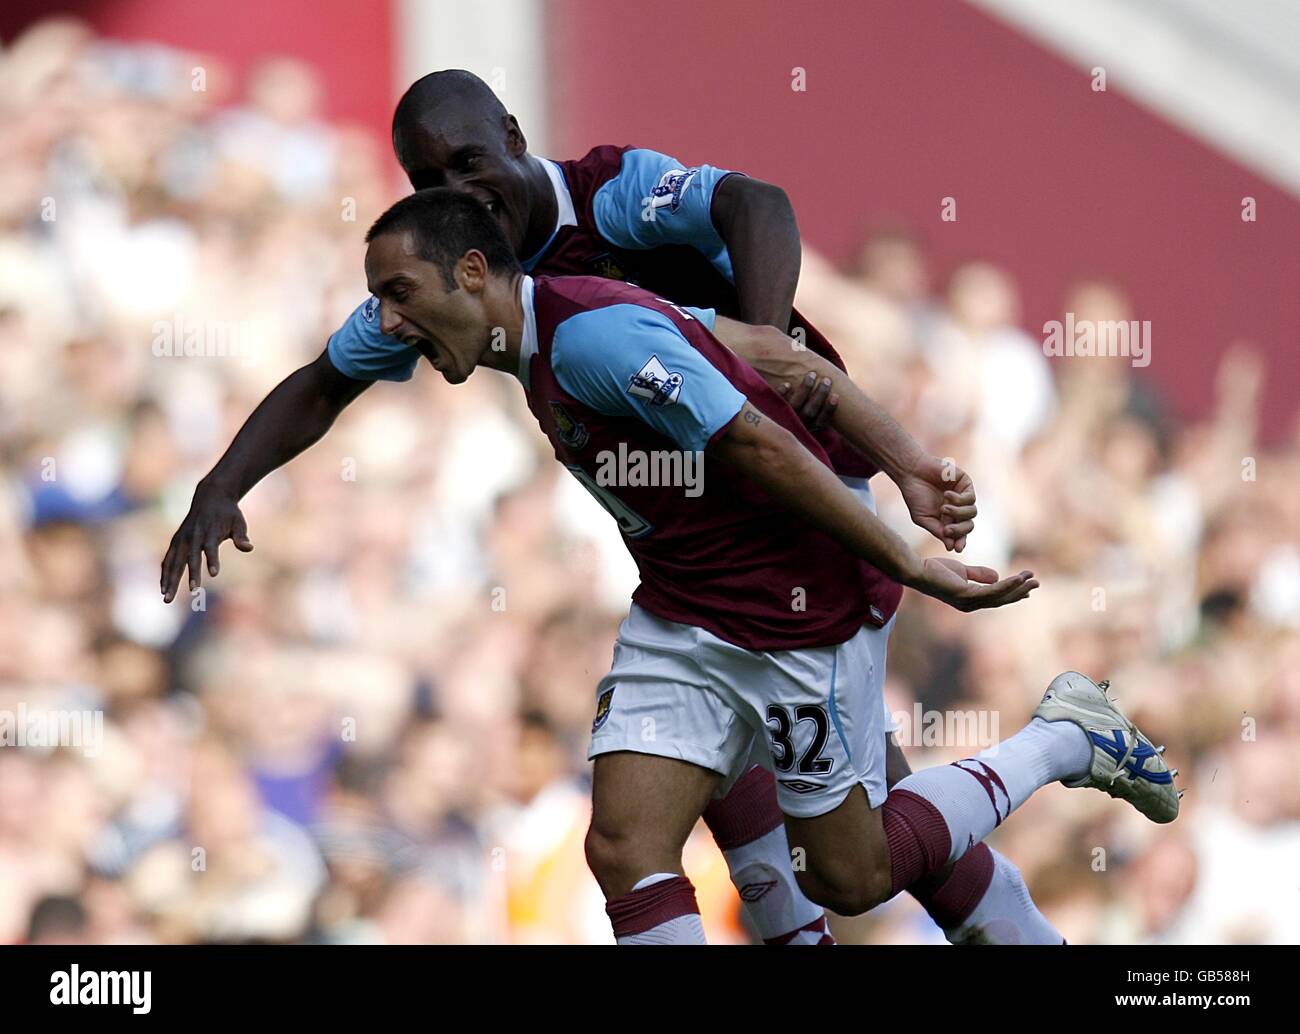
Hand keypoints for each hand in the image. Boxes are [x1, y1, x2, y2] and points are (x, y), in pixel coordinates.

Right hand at [160, 483, 252, 602]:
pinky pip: (169, 559)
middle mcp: (193, 536)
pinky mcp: (176, 541)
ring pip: (174, 562)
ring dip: (170, 579)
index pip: (211, 548)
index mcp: (209, 532)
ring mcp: (182, 538)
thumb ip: (241, 536)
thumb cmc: (228, 514)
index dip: (212, 560)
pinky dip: (165, 572)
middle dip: (190, 575)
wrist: (210, 497)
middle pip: (189, 558)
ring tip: (167, 598)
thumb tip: (249, 547)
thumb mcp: (238, 522)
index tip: (214, 574)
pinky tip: (163, 587)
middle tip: (192, 591)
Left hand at [779, 370, 837, 431]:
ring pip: (796, 406)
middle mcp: (797, 424)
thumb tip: (843, 389)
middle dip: (819, 395)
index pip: (821, 421)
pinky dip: (782, 394)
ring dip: (805, 390)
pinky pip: (777, 402)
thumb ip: (824, 402)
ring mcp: (785, 418)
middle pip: (810, 412)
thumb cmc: (804, 409)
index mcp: (810, 427)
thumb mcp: (815, 412)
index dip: (829, 410)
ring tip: (812, 374)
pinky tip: (787, 384)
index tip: (837, 396)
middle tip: (826, 379)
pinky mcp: (773, 409)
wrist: (773, 421)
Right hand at [897, 456, 976, 551]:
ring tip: (943, 508)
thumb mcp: (923, 518)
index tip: (957, 548)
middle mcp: (958, 509)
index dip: (960, 541)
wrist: (911, 473)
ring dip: (958, 513)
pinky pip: (970, 498)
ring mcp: (963, 496)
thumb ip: (937, 531)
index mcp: (948, 519)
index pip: (960, 534)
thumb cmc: (914, 495)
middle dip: (960, 530)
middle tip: (947, 529)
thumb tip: (951, 547)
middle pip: (969, 525)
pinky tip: (946, 495)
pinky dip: (959, 499)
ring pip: (972, 512)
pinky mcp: (965, 484)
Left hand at [912, 557, 1037, 611]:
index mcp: (971, 599)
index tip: (1028, 587)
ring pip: (999, 596)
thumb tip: (997, 576)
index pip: (996, 597)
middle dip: (1020, 592)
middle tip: (1037, 583)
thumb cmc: (936, 570)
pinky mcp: (965, 595)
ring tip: (1032, 579)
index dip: (1013, 593)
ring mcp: (968, 602)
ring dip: (1017, 588)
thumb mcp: (962, 571)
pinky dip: (1006, 585)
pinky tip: (1018, 578)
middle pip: (1001, 599)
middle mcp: (971, 604)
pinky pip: (991, 591)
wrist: (919, 570)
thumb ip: (979, 574)